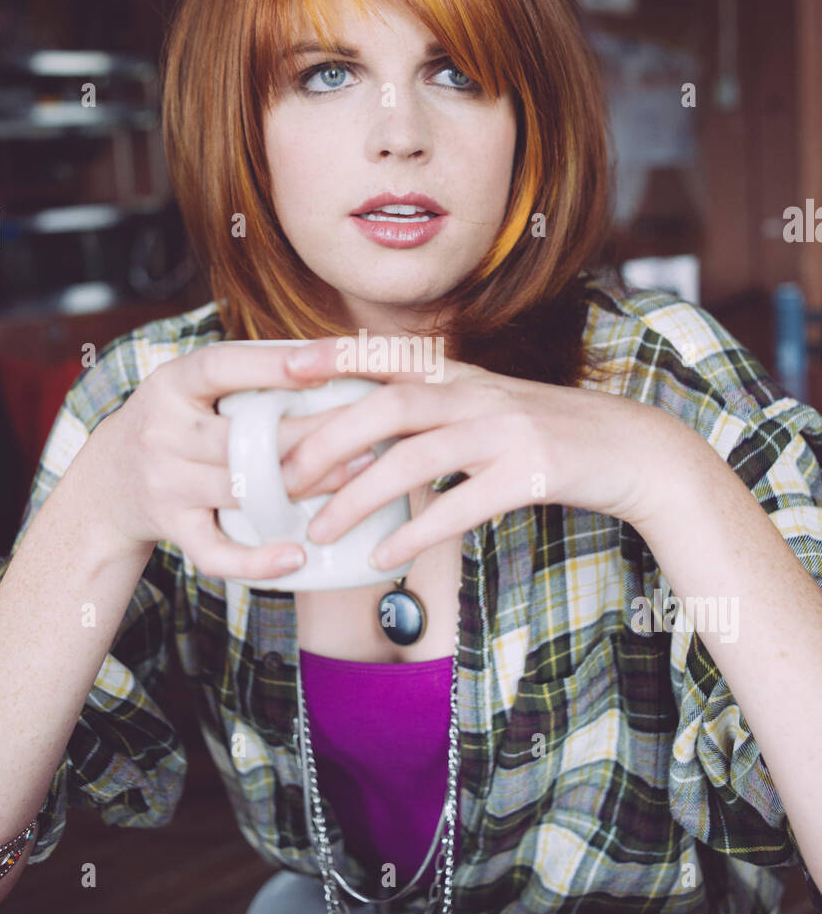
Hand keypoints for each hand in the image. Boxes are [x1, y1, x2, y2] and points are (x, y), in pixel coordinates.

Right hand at [86, 342, 377, 579]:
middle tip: (369, 429)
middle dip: (310, 436)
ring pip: (241, 490)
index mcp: (171, 384)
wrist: (106, 483)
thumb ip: (244, 371)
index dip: (270, 367)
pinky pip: (215, 552)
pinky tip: (298, 556)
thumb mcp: (190, 384)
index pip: (219, 367)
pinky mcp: (171, 528)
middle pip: (241, 438)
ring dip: (305, 486)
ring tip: (360, 475)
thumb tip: (332, 351)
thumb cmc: (176, 422)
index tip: (322, 364)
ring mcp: (164, 484)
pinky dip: (257, 561)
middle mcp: (161, 432)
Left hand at [279, 336, 681, 568]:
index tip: (282, 370)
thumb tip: (356, 441)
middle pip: (387, 405)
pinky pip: (462, 504)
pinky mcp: (531, 472)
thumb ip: (429, 413)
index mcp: (461, 375)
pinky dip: (416, 532)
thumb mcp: (485, 407)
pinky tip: (383, 558)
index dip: (332, 357)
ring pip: (415, 456)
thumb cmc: (546, 433)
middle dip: (327, 440)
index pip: (386, 355)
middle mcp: (477, 393)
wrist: (632, 448)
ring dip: (358, 496)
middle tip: (283, 481)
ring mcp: (505, 431)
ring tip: (319, 532)